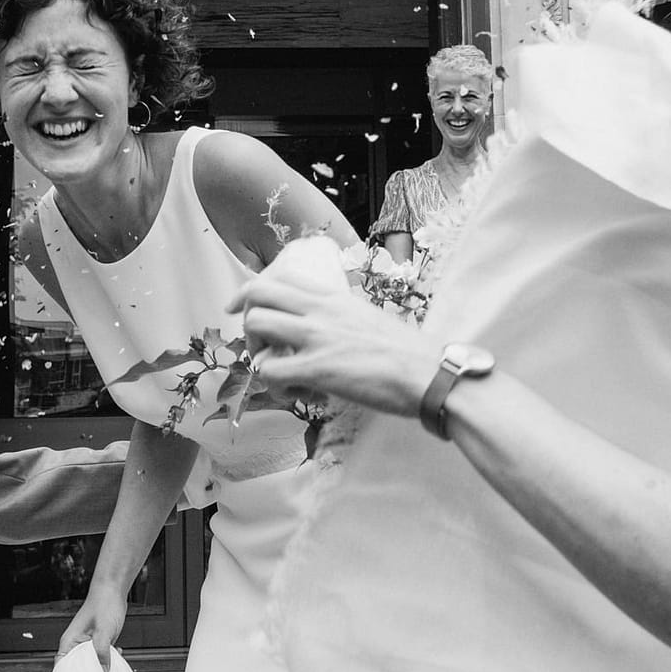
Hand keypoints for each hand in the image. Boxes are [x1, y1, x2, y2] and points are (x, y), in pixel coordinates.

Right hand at [57, 589, 127, 671]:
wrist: (113, 590)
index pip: (63, 668)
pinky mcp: (98, 642)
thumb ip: (102, 652)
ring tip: (112, 665)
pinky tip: (118, 652)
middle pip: (79, 669)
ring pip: (92, 663)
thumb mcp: (103, 631)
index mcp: (69, 642)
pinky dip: (110, 658)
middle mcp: (76, 645)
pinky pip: (102, 656)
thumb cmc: (103, 604)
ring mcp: (88, 644)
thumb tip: (103, 671)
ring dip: (102, 665)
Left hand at [229, 275, 440, 418]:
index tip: (241, 307)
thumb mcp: (368, 319)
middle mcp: (320, 310)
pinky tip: (296, 394)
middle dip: (246, 318)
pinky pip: (270, 370)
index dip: (252, 292)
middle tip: (253, 344)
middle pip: (259, 294)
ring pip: (257, 327)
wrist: (429, 373)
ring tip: (277, 372)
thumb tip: (330, 329)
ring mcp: (317, 337)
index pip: (281, 277)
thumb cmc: (407, 353)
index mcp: (334, 297)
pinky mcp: (318, 368)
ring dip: (256, 352)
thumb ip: (342, 317)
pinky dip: (274, 385)